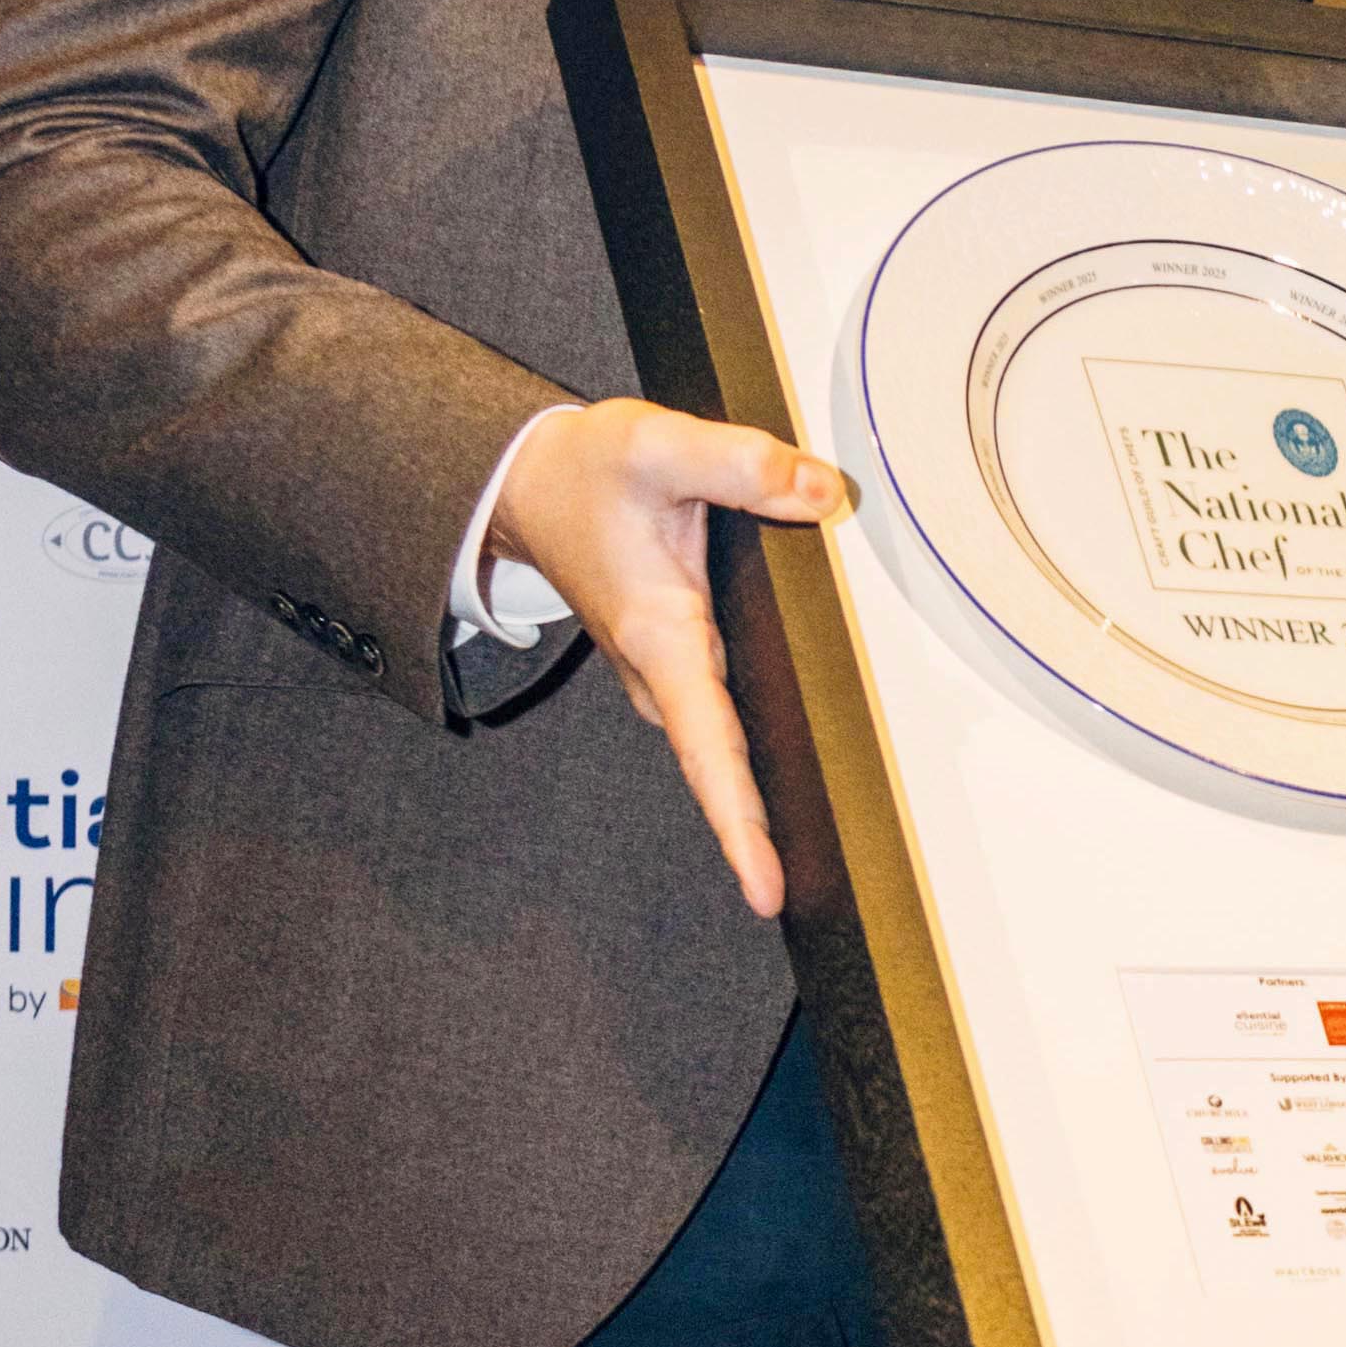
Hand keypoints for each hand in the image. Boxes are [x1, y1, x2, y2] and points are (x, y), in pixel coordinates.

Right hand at [488, 397, 851, 921]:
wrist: (524, 484)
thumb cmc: (585, 473)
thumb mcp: (653, 447)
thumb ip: (739, 464)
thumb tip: (821, 495)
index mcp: (658, 637)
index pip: (708, 746)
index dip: (736, 822)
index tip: (765, 890)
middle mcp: (661, 673)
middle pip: (722, 769)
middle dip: (759, 835)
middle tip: (811, 899)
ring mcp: (667, 675)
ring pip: (724, 748)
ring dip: (761, 801)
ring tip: (820, 864)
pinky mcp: (678, 662)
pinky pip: (724, 720)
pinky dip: (753, 756)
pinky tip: (799, 780)